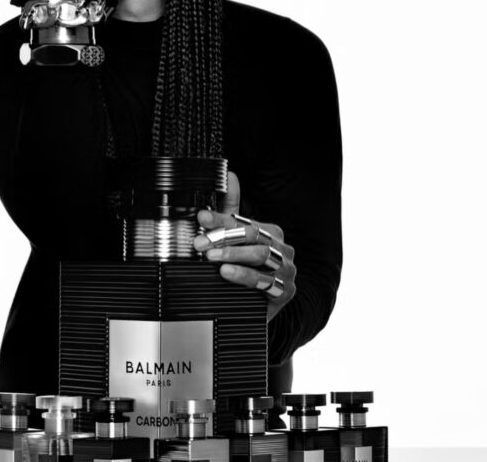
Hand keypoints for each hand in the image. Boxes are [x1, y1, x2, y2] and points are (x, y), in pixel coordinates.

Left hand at [193, 171, 295, 321]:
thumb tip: (230, 174)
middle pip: (252, 236)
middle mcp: (281, 248)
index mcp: (270, 232)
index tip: (201, 218)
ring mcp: (286, 269)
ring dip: (233, 255)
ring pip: (260, 256)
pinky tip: (227, 273)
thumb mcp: (234, 243)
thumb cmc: (245, 272)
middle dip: (223, 238)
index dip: (220, 219)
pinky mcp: (286, 290)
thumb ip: (230, 210)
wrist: (255, 311)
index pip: (243, 221)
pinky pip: (265, 280)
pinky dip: (244, 276)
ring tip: (212, 258)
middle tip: (200, 244)